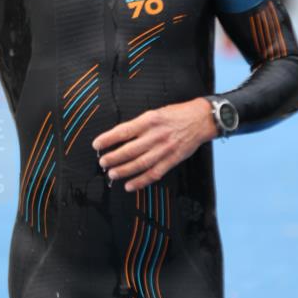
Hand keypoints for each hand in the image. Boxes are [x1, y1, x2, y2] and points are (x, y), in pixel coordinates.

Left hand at [92, 99, 216, 190]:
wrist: (200, 120)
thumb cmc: (177, 115)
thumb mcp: (155, 113)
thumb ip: (138, 125)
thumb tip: (118, 136)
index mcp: (150, 120)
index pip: (124, 131)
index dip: (108, 139)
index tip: (97, 145)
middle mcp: (156, 135)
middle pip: (130, 150)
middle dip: (113, 158)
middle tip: (103, 162)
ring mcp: (164, 149)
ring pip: (140, 164)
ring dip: (124, 171)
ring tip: (112, 174)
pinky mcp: (172, 159)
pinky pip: (154, 173)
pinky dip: (141, 181)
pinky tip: (130, 185)